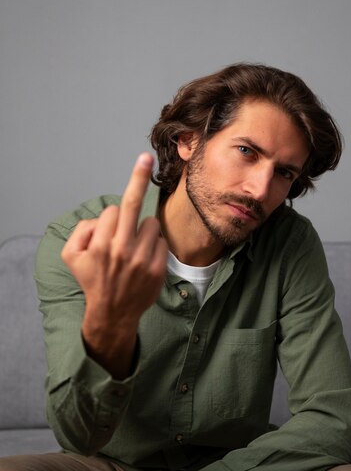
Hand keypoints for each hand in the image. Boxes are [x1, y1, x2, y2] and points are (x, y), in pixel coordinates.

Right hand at [61, 153, 167, 377]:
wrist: (113, 313)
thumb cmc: (92, 281)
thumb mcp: (71, 257)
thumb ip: (80, 230)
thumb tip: (101, 219)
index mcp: (100, 244)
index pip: (113, 211)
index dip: (112, 218)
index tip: (114, 222)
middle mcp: (121, 249)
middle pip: (131, 204)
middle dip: (137, 177)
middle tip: (145, 157)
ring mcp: (141, 259)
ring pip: (150, 224)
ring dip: (143, 231)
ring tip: (134, 250)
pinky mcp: (157, 268)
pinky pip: (160, 241)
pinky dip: (153, 246)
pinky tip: (144, 260)